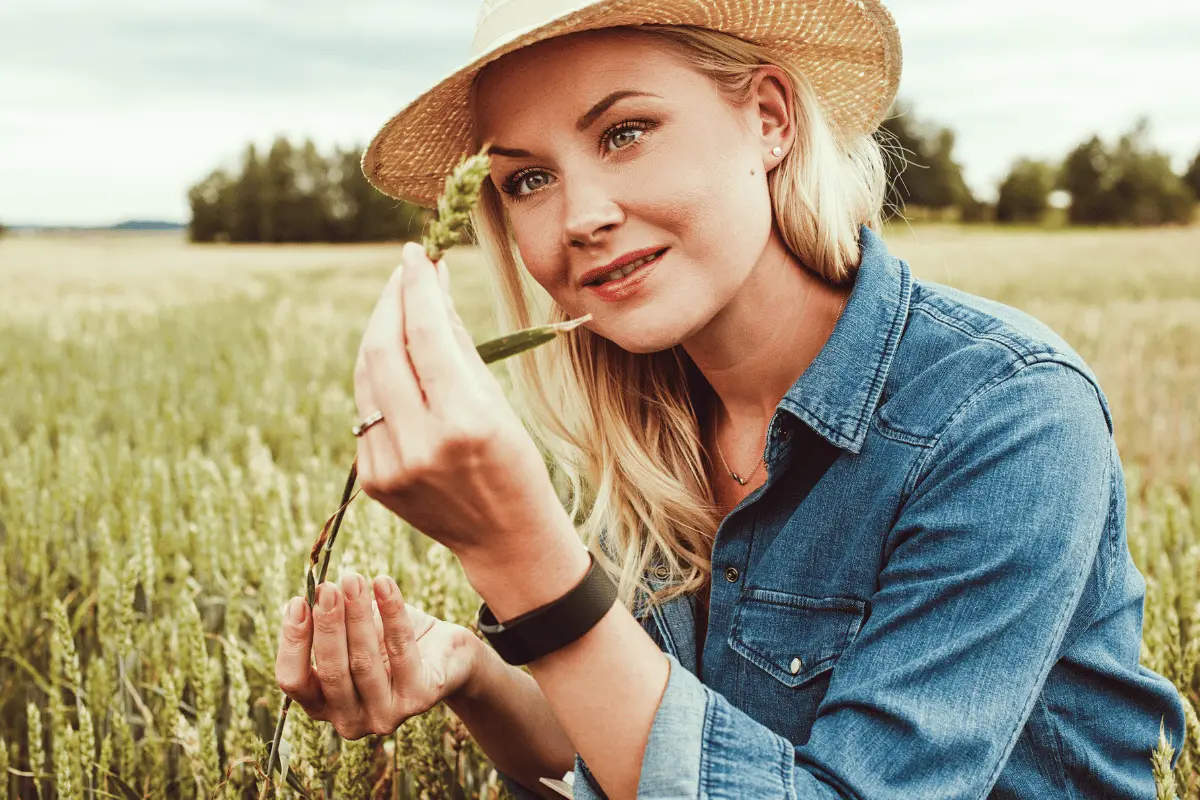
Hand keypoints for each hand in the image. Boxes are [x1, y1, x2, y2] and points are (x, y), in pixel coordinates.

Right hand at [274, 572, 480, 738]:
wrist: (447, 654)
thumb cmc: (389, 641)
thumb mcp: (355, 632)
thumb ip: (332, 622)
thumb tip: (314, 591)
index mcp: (323, 705)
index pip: (294, 681)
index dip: (292, 643)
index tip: (297, 602)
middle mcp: (349, 720)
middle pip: (331, 672)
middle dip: (327, 625)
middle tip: (328, 587)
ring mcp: (384, 716)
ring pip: (364, 662)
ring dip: (357, 614)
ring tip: (354, 579)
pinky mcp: (418, 700)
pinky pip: (401, 650)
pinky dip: (392, 613)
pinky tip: (384, 583)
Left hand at [352, 242, 572, 563]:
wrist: (504, 537)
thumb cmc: (514, 462)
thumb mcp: (497, 401)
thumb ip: (456, 344)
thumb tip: (430, 284)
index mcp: (464, 422)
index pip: (425, 335)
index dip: (417, 287)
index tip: (416, 254)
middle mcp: (420, 445)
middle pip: (382, 351)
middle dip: (389, 303)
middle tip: (403, 274)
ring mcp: (389, 466)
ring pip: (365, 378)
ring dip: (378, 335)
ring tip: (399, 310)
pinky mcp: (372, 480)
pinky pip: (365, 411)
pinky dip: (378, 380)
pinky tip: (396, 364)